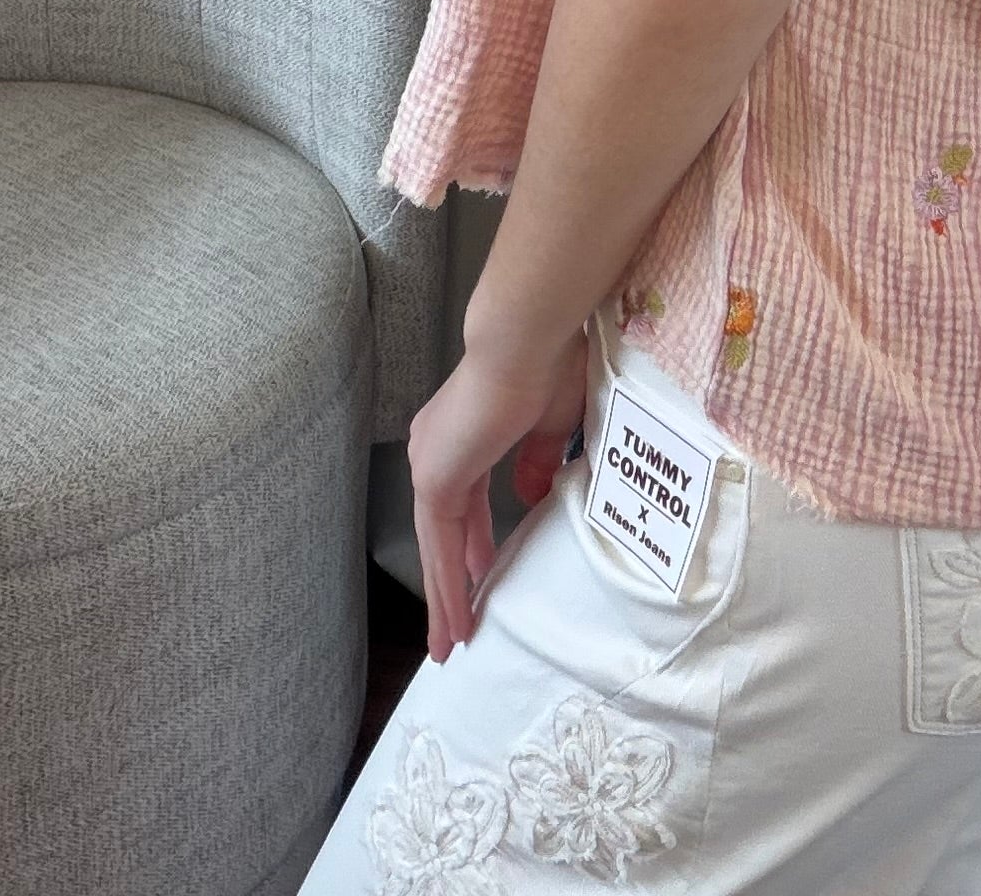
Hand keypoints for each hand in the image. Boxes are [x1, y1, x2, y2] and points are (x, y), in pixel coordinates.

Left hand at [405, 326, 589, 660]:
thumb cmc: (550, 367)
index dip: (473, 540)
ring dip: (445, 594)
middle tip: (458, 625)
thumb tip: (529, 500)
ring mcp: (431, 462)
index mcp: (463, 432)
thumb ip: (534, 465)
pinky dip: (447, 583)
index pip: (464, 503)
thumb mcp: (548, 427)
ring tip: (452, 642)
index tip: (483, 571)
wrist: (527, 338)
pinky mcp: (435, 477)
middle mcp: (437, 448)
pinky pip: (440, 543)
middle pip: (442, 531)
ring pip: (437, 544)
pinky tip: (454, 617)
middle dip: (451, 581)